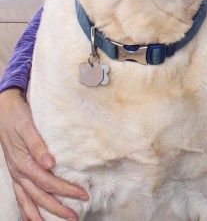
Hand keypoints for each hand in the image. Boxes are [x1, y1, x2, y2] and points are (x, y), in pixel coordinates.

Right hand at [0, 88, 87, 219]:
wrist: (5, 111)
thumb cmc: (18, 117)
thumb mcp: (28, 126)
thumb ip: (38, 144)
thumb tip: (50, 163)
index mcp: (24, 162)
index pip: (48, 182)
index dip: (66, 190)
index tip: (83, 195)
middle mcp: (19, 172)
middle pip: (39, 195)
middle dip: (57, 208)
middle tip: (74, 217)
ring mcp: (16, 174)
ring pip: (27, 200)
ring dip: (41, 215)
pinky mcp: (16, 173)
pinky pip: (19, 196)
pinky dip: (26, 209)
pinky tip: (32, 219)